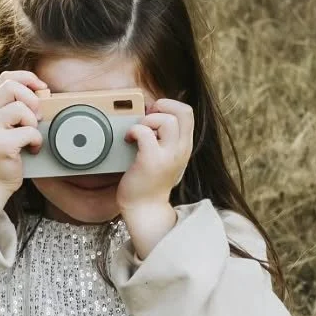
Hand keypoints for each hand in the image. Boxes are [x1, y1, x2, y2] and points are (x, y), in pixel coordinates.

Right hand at [0, 70, 46, 227]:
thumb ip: (10, 105)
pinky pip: (29, 132)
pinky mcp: (1, 144)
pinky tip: (31, 149)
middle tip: (36, 117)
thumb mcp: (3, 124)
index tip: (41, 89)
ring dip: (33, 123)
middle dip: (32, 100)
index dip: (27, 78)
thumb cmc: (3, 152)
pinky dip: (36, 141)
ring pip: (21, 109)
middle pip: (12, 87)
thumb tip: (32, 87)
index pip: (5, 77)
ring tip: (30, 135)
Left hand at [118, 97, 193, 256]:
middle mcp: (181, 149)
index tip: (154, 115)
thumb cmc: (150, 182)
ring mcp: (168, 155)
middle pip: (182, 110)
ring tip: (138, 133)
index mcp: (185, 146)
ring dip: (147, 121)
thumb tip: (152, 113)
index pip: (187, 112)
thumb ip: (166, 138)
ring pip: (166, 119)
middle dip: (161, 108)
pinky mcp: (151, 161)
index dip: (169, 106)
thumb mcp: (166, 156)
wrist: (145, 210)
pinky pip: (143, 132)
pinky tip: (128, 140)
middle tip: (147, 120)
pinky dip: (133, 131)